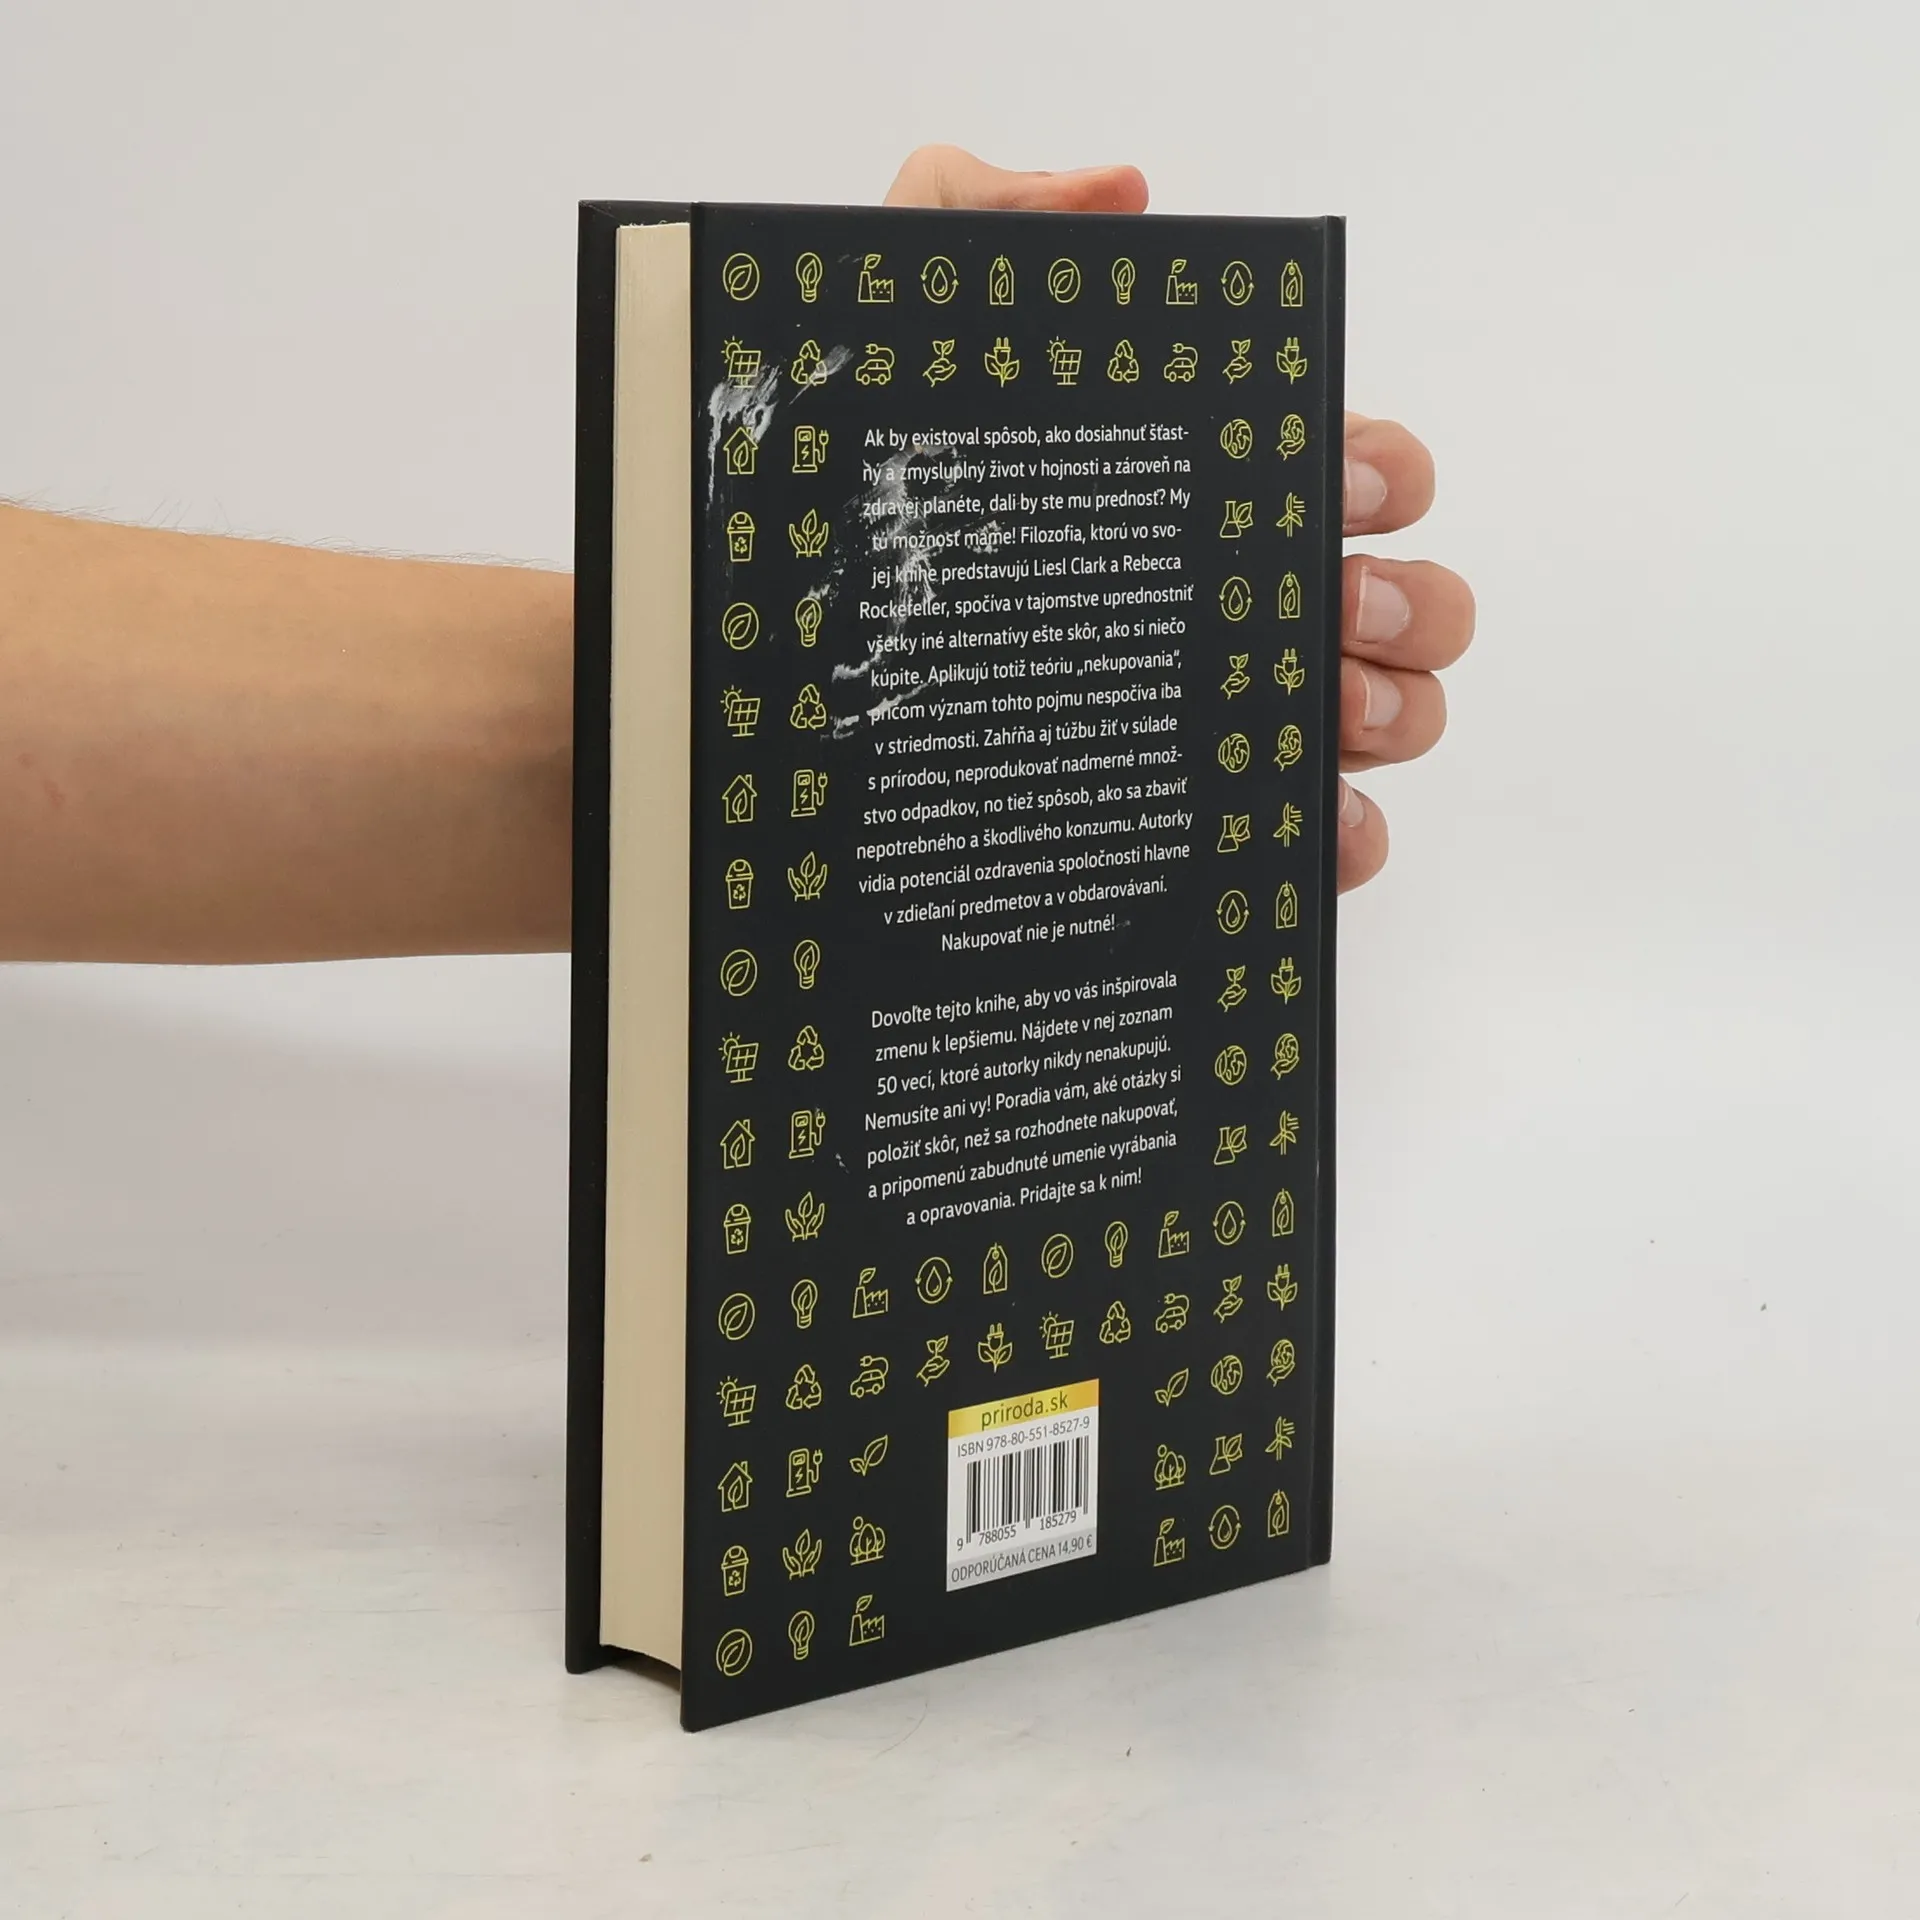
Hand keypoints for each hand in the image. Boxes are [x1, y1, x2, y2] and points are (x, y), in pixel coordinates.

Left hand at [885, 145, 1474, 894]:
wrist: (756, 679)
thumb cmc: (832, 512)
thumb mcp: (885, 331)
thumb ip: (986, 218)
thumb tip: (1121, 192)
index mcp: (1196, 499)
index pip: (1357, 471)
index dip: (1383, 473)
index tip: (1337, 483)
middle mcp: (1226, 609)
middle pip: (1406, 604)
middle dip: (1408, 603)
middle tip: (1325, 606)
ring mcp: (1215, 722)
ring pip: (1390, 719)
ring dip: (1395, 714)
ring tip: (1318, 711)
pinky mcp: (1182, 825)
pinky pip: (1315, 844)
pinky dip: (1346, 840)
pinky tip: (1314, 827)